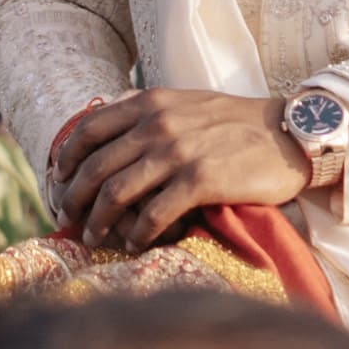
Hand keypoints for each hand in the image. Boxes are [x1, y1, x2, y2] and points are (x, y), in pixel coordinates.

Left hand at [41, 90, 315, 248]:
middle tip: (68, 219)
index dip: (66, 159)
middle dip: (74, 198)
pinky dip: (138, 235)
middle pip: (96, 166)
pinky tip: (136, 245)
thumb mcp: (187, 102)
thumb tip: (110, 116)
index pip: (88, 129)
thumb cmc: (238, 123)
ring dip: (99, 221)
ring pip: (117, 193)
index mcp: (151, 103)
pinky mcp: (201, 181)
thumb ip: (149, 110)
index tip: (58, 180)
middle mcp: (158, 124)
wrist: (290, 134)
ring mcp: (178, 152)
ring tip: (94, 238)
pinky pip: (154, 214)